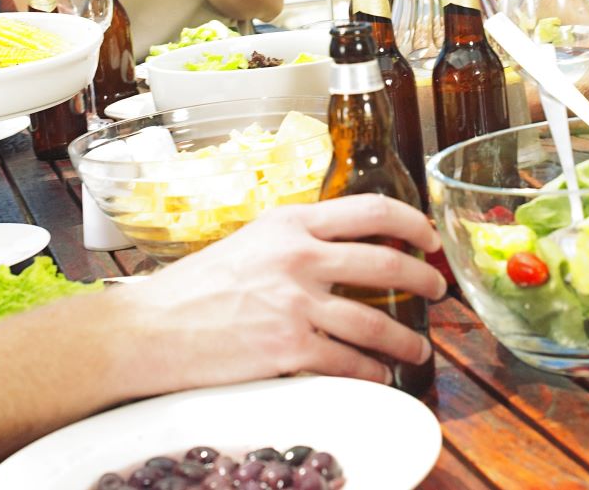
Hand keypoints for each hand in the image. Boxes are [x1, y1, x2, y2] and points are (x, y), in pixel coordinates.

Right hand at [110, 195, 445, 393]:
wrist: (151, 329)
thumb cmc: (193, 288)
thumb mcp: (249, 242)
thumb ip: (295, 240)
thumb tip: (339, 247)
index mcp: (290, 223)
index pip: (372, 211)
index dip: (413, 224)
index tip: (428, 238)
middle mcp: (299, 257)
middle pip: (386, 264)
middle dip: (424, 280)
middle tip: (437, 290)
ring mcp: (296, 303)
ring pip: (377, 323)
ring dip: (406, 340)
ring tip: (417, 350)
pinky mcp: (289, 348)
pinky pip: (350, 363)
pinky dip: (372, 374)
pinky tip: (379, 377)